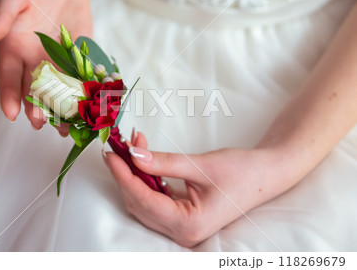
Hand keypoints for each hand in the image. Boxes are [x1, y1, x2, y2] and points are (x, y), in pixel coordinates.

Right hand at [0, 0, 91, 133]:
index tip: (11, 114)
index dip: (8, 96)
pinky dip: (85, 95)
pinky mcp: (79, 61)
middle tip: (39, 123)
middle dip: (35, 108)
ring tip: (63, 128)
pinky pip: (81, 80)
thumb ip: (2, 14)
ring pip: (57, 92)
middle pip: (32, 91)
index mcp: (14, 50)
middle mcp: (34, 61)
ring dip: (59, 110)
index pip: (8, 77)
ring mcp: (57, 63)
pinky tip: (88, 109)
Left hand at [103, 131, 287, 246]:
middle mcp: (181, 231)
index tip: (111, 153)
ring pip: (144, 202)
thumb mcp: (200, 165)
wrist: (266, 174)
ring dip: (135, 175)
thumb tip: (132, 154)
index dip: (123, 176)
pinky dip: (146, 179)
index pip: (143, 200)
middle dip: (126, 174)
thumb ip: (164, 162)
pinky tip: (144, 159)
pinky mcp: (182, 216)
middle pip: (139, 203)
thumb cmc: (241, 172)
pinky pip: (154, 199)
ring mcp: (181, 226)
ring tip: (133, 146)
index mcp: (188, 224)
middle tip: (119, 145)